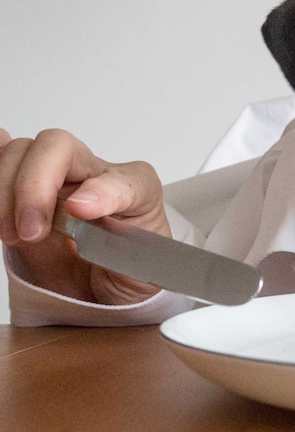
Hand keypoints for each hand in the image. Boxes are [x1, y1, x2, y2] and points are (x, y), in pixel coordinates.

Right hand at [0, 128, 168, 303]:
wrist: (106, 286)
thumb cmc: (129, 270)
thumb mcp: (143, 269)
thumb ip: (126, 248)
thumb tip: (83, 213)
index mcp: (135, 191)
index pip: (124, 178)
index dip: (102, 190)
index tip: (80, 212)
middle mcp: (93, 175)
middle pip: (57, 146)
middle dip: (33, 185)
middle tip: (31, 232)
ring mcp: (56, 180)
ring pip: (21, 153)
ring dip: (6, 190)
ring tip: (14, 234)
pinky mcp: (23, 192)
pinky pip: (1, 166)